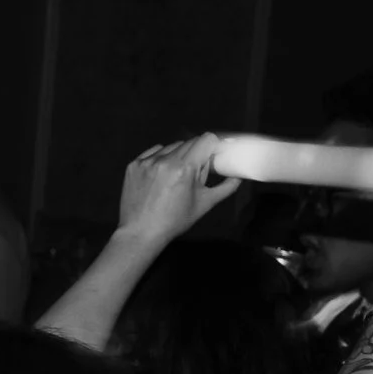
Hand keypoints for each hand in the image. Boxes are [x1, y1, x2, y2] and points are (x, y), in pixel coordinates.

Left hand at [113, 133, 237, 245]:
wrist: (140, 233)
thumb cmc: (174, 221)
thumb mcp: (204, 204)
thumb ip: (225, 187)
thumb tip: (238, 176)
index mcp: (184, 168)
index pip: (206, 139)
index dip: (213, 146)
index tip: (213, 155)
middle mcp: (165, 160)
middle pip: (190, 143)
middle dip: (197, 153)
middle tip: (194, 172)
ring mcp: (147, 162)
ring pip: (171, 146)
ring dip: (178, 155)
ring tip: (175, 176)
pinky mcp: (134, 165)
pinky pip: (154, 152)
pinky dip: (161, 158)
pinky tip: (160, 175)